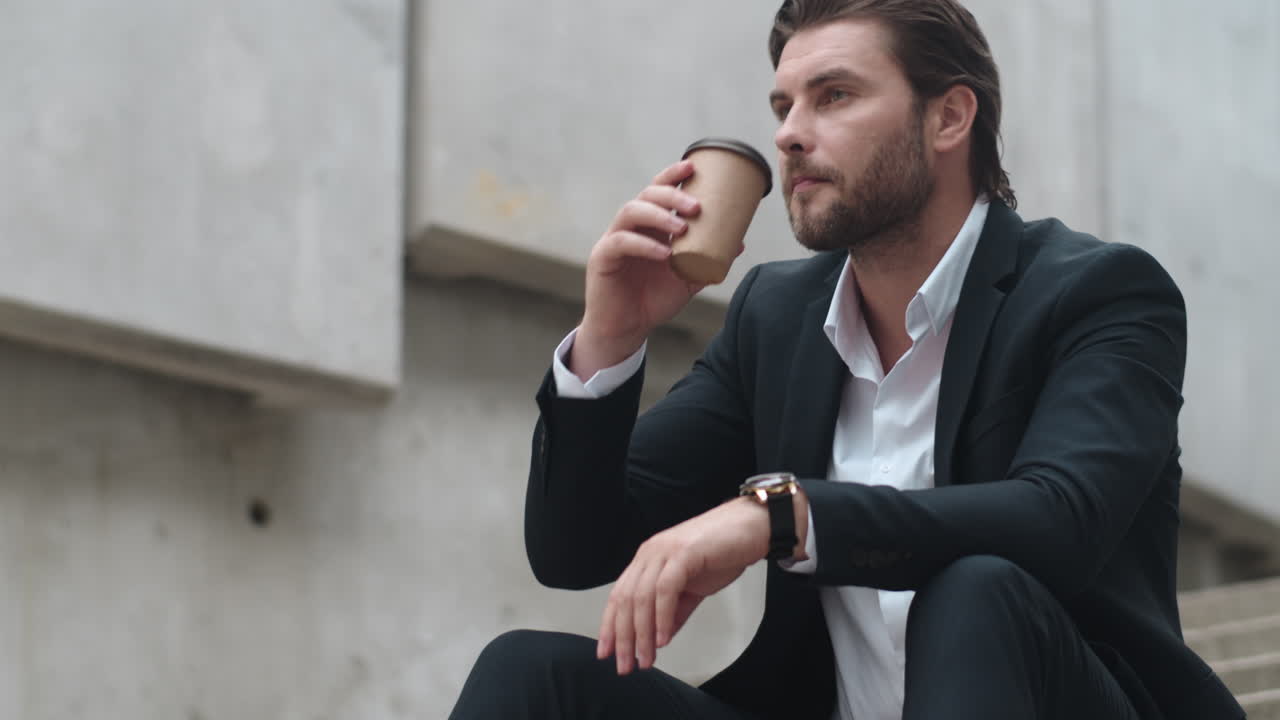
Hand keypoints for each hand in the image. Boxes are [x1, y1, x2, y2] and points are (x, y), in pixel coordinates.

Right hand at [570, 161, 705, 379]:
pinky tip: (663, 253)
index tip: (693, 166)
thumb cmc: (653, 300)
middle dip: (671, 194)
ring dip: (658, 215)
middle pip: (646, 195)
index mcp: (649, 226)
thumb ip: (708, 260)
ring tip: (682, 227)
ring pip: (631, 211)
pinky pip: (621, 242)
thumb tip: (738, 242)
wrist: (627, 329)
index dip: (672, 175)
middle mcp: (630, 227)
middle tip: (696, 206)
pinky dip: (644, 245)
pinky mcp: (602, 258)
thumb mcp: (686, 279)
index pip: (658, 190)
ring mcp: (613, 240)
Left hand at [596, 498, 769, 674]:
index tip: (606, 652)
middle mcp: (650, 553)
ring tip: (645, 658)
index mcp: (648, 559)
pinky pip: (665, 589)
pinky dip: (661, 616)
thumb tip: (660, 638)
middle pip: (625, 599)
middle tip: (625, 665)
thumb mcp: (693, 588)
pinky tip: (662, 638)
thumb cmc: (723, 552)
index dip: (610, 625)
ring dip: (642, 633)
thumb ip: (675, 613)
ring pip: (642, 597)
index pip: (619, 595)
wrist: (752, 527)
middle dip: (623, 637)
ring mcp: (665, 551)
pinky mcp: (683, 553)